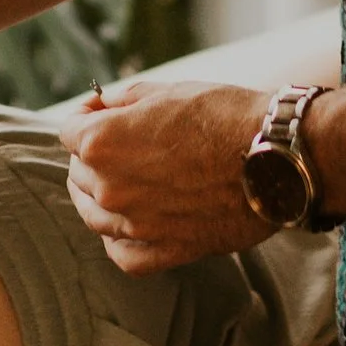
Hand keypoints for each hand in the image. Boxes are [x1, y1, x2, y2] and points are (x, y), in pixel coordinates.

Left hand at [56, 79, 270, 273]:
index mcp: (103, 142)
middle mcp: (111, 186)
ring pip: (95, 216)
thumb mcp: (168, 91)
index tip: (100, 113)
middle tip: (118, 144)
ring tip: (115, 182)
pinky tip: (125, 226)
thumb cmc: (225, 115)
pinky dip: (118, 241)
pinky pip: (123, 254)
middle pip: (80, 173)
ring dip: (98, 196)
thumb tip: (103, 107)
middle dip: (92, 155)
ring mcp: (137, 224)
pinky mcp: (166, 250)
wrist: (276, 156)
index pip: (69, 131)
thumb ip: (125, 101)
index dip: (83, 117)